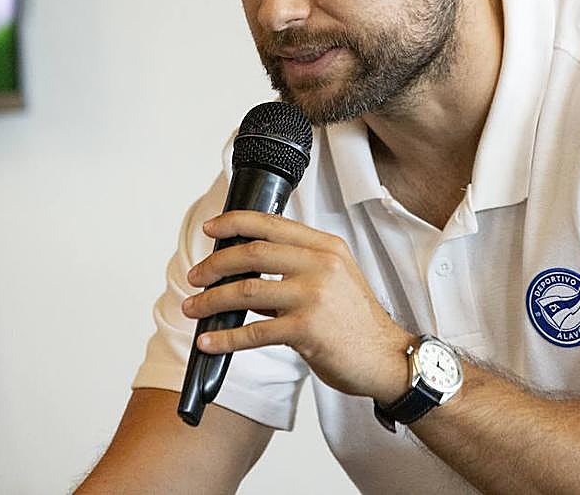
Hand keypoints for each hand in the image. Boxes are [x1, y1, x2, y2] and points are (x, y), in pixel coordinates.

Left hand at [182, 210, 415, 403]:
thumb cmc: (356, 321)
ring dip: (212, 300)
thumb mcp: (335, 278)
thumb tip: (247, 271)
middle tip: (196, 276)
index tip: (211, 228)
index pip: (271, 223)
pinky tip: (210, 341)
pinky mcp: (308, 328)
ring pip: (247, 290)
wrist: (386, 358)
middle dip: (216, 264)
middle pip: (253, 253)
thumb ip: (297, 268)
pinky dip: (226, 338)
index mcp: (326, 246)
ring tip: (193, 308)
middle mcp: (321, 263)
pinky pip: (254, 332)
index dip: (235, 222)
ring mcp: (314, 294)